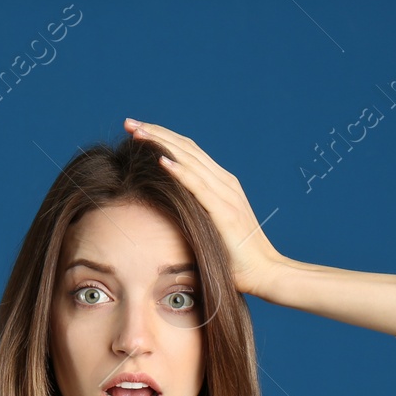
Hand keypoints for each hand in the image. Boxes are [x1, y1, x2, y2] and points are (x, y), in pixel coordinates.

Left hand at [123, 118, 285, 300]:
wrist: (266, 273)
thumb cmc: (236, 257)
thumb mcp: (211, 228)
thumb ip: (196, 213)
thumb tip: (168, 212)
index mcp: (221, 184)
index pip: (188, 152)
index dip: (162, 137)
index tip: (136, 131)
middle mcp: (225, 183)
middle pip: (186, 148)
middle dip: (155, 132)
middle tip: (128, 122)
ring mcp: (227, 196)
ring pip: (190, 160)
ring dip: (162, 144)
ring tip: (138, 132)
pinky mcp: (225, 212)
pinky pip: (199, 187)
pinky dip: (180, 172)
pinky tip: (161, 161)